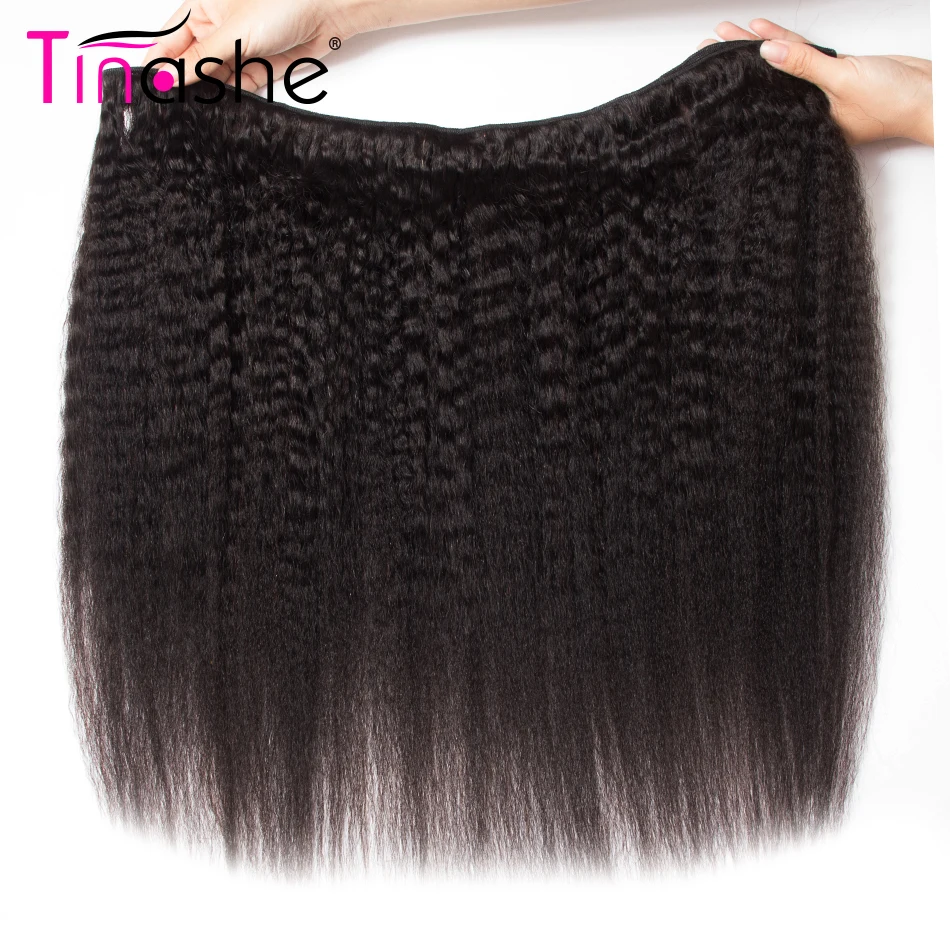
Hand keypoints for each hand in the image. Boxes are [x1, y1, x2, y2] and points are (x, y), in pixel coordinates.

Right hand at [144, 0, 372, 90]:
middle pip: (192, 63)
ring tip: (195, 114)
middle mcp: (218, 29)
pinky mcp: (261, 69)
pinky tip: (222, 111)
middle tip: (172, 110)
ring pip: (215, 78)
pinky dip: (233, 98)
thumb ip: (199, 59)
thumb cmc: (279, 4)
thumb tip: (165, 77)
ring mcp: (240, 50)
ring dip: (209, 95)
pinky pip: (240, 87)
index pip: (169, 40)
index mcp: (201, 8)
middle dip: (184, 84)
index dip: (159, 64)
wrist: (327, 12)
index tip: (149, 90)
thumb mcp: (231, 33)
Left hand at [698, 19, 932, 145]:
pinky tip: (762, 30)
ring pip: (779, 65)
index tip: (710, 64)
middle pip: (763, 80)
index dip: (736, 78)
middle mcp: (805, 108)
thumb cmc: (893, 102)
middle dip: (736, 61)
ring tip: (725, 34)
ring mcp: (819, 91)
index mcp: (802, 121)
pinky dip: (784, 41)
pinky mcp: (835, 73)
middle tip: (705, 46)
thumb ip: (804, 66)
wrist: (932, 94)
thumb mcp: (842, 80)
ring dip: (755, 47)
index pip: (760, 96)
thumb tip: (766, 50)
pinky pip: (802, 56)